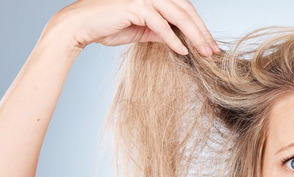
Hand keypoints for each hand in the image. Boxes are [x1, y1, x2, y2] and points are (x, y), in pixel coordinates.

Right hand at [48, 0, 219, 55]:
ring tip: (204, 53)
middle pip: (186, 11)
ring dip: (194, 36)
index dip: (200, 26)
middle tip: (213, 51)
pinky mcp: (136, 6)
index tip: (210, 45)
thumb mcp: (142, 30)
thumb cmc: (108, 26)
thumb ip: (161, 31)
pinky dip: (174, 39)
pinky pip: (161, 25)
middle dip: (202, 32)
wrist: (80, 26)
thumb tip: (181, 40)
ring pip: (178, 16)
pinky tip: (183, 51)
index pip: (184, 9)